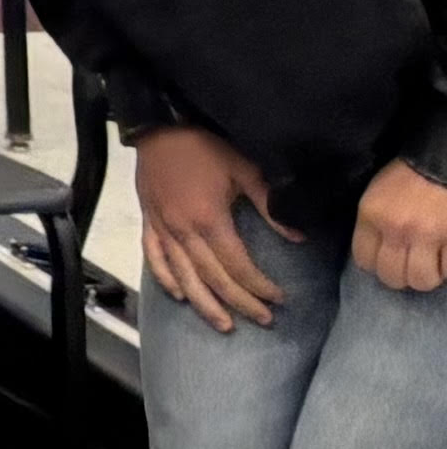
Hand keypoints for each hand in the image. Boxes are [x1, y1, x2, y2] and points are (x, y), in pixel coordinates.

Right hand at [134, 128, 284, 327]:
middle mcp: (183, 231)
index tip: (280, 299)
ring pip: (182, 276)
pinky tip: (179, 295)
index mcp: (209, 220)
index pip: (237, 266)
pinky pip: (154, 257)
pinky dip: (165, 279)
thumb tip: (300, 239)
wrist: (160, 123)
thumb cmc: (206, 145)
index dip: (259, 286)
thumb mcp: (245, 170)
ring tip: (224, 324)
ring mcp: (162, 228)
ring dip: (204, 303)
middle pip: (212, 278)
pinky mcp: (148, 221)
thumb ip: (270, 206)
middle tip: (263, 320)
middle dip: (239, 302)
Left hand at [363, 162, 446, 297]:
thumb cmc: (409, 175)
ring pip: (421, 280)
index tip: (387, 261)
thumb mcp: (377, 195)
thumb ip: (374, 224)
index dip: (377, 265)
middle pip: (393, 277)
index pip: (364, 261)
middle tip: (410, 266)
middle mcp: (396, 229)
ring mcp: (427, 236)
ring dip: (427, 276)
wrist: (442, 162)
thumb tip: (376, 255)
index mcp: (371, 215)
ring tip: (431, 265)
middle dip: (402, 276)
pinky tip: (445, 257)